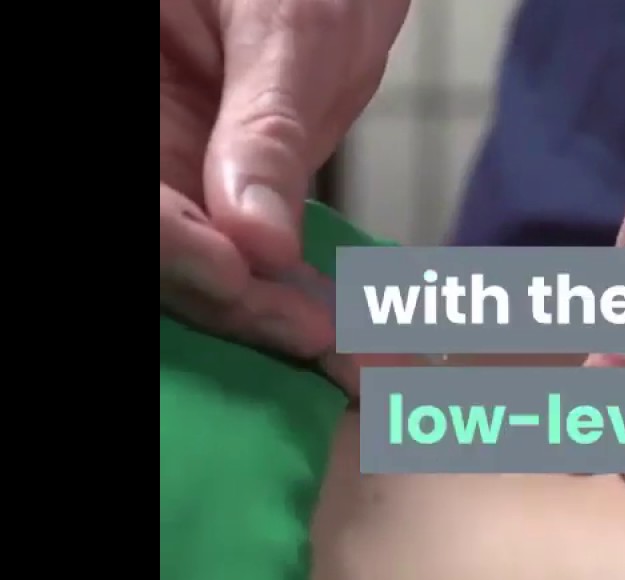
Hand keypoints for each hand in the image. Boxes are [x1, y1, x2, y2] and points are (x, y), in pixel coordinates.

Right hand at [160, 0, 408, 380]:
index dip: (174, 248)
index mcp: (128, 85)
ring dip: (264, 318)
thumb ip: (268, 127)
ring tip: (352, 359)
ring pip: (190, 268)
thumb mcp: (292, 26)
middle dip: (233, 304)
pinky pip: (229, 259)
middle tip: (330, 346)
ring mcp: (163, 172)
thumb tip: (258, 243)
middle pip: (156, 251)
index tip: (247, 277)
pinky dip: (282, 298)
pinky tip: (342, 335)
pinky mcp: (201, 196)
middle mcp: (138, 148)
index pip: (137, 208)